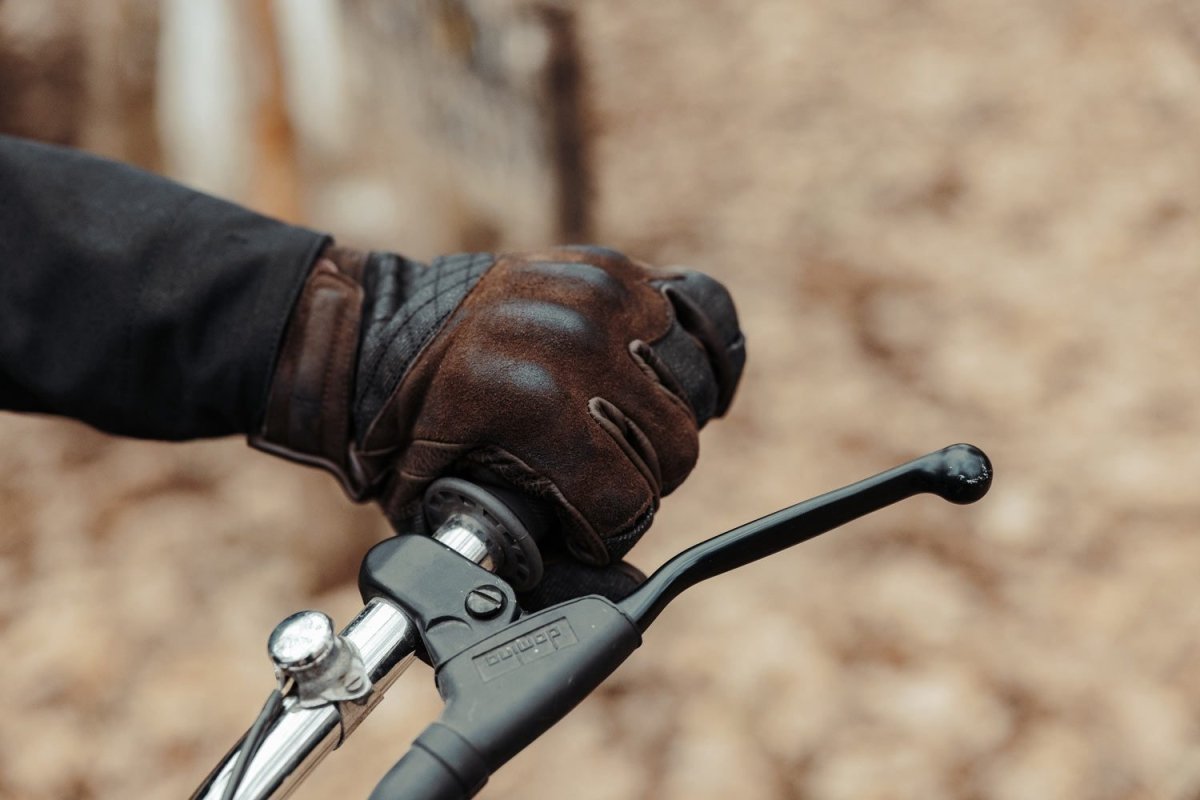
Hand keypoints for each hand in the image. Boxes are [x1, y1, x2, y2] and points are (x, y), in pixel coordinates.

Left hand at [253, 245, 744, 605]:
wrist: (380, 332)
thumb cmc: (405, 428)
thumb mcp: (443, 503)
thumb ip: (528, 559)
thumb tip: (623, 595)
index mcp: (532, 403)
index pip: (630, 496)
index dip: (610, 528)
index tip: (587, 525)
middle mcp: (575, 343)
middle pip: (675, 446)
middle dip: (644, 479)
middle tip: (602, 478)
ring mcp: (600, 296)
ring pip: (694, 387)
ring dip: (666, 419)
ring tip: (624, 429)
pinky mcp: (613, 268)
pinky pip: (704, 308)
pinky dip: (702, 348)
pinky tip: (674, 376)